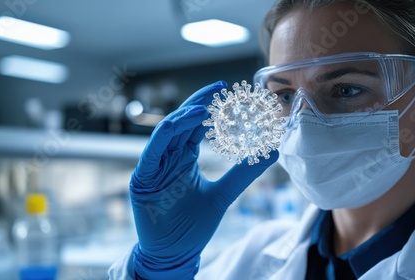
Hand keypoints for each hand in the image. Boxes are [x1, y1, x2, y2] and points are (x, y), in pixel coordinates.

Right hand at [130, 81, 278, 278]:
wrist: (174, 254)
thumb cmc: (193, 226)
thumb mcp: (223, 194)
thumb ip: (243, 173)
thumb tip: (272, 152)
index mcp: (184, 157)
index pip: (195, 126)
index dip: (209, 108)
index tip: (228, 93)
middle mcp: (168, 157)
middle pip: (181, 122)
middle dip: (197, 104)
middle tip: (218, 89)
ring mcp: (154, 166)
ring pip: (165, 132)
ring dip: (182, 117)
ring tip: (203, 108)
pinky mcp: (142, 178)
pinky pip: (151, 151)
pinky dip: (164, 135)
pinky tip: (181, 124)